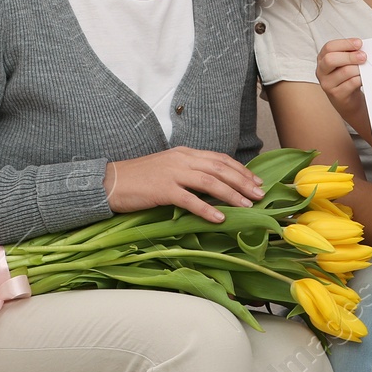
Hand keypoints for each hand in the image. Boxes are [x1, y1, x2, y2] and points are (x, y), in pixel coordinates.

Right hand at [102, 148, 266, 223]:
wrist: (111, 182)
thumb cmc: (140, 179)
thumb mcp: (168, 168)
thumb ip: (189, 172)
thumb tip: (213, 185)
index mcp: (184, 153)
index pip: (220, 159)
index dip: (241, 170)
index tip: (257, 181)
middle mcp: (181, 160)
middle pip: (220, 168)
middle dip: (243, 181)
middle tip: (260, 194)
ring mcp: (172, 173)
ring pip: (210, 182)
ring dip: (232, 194)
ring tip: (247, 205)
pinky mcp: (162, 189)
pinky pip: (190, 199)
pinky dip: (207, 208)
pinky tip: (220, 218)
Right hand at [315, 38, 368, 132]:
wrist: (348, 100)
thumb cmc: (347, 78)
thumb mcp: (345, 63)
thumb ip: (350, 54)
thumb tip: (361, 49)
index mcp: (322, 59)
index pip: (329, 47)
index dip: (345, 43)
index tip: (359, 43)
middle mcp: (321, 71)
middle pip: (331, 59)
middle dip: (350, 56)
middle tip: (363, 56)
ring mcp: (327, 84)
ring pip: (344, 71)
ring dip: (358, 69)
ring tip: (365, 69)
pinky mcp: (336, 95)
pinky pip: (351, 83)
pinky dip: (360, 78)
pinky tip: (363, 78)